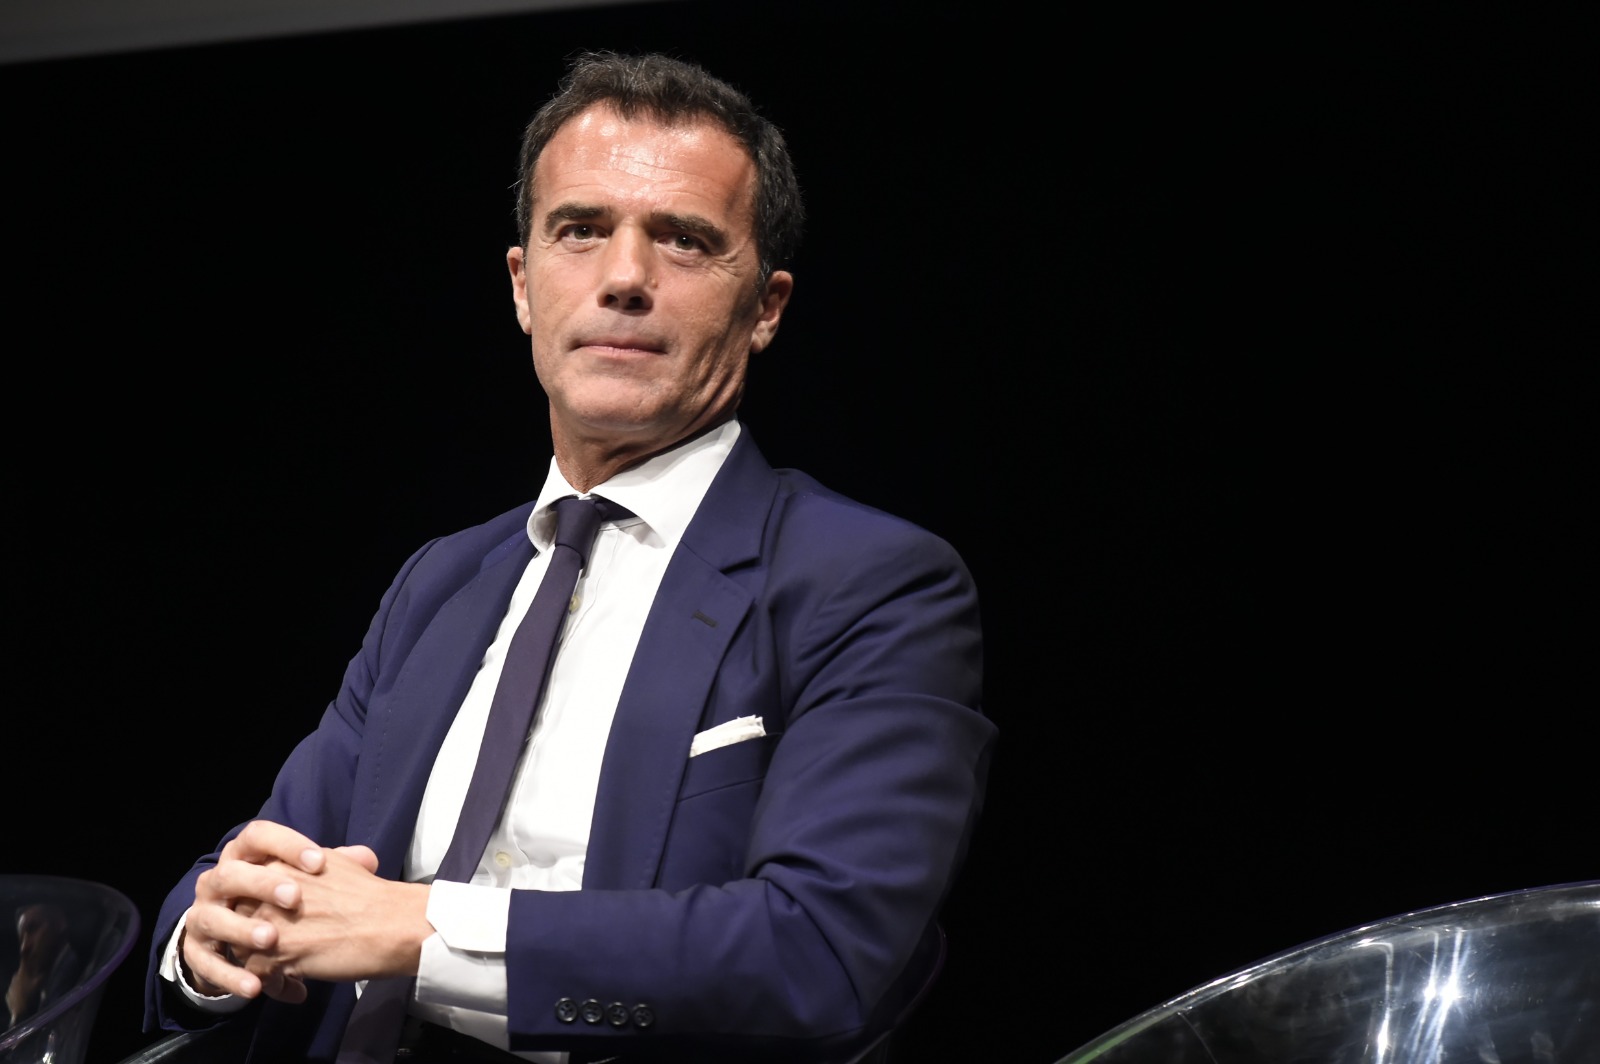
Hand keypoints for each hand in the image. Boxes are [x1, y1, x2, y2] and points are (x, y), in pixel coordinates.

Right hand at [180, 820, 378, 1001]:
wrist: (236, 934)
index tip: (319, 861)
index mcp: (244, 856)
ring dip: (242, 929)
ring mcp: (202, 915)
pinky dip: (230, 976)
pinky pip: (206, 963)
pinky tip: (256, 987)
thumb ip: (332, 867)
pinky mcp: (196, 951)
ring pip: (213, 918)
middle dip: (261, 884)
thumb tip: (367, 859)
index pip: (258, 836)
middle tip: (294, 898)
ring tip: (272, 940)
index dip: (286, 844)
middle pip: (231, 873)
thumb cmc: (276, 900)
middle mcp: (217, 881)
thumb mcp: (301, 880)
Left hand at [235, 847, 429, 988]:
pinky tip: (298, 989)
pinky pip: (257, 977)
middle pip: (238, 917)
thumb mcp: (340, 863)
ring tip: (287, 975)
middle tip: (277, 950)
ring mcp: (269, 923)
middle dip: (254, 936)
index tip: (276, 922)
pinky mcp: (275, 956)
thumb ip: (309, 866)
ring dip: (261, 964)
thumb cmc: (374, 896)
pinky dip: (276, 988)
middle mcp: (267, 890)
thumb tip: (303, 871)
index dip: (259, 907)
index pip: (247, 886)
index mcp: (280, 863)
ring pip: (242, 948)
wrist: (393, 923)